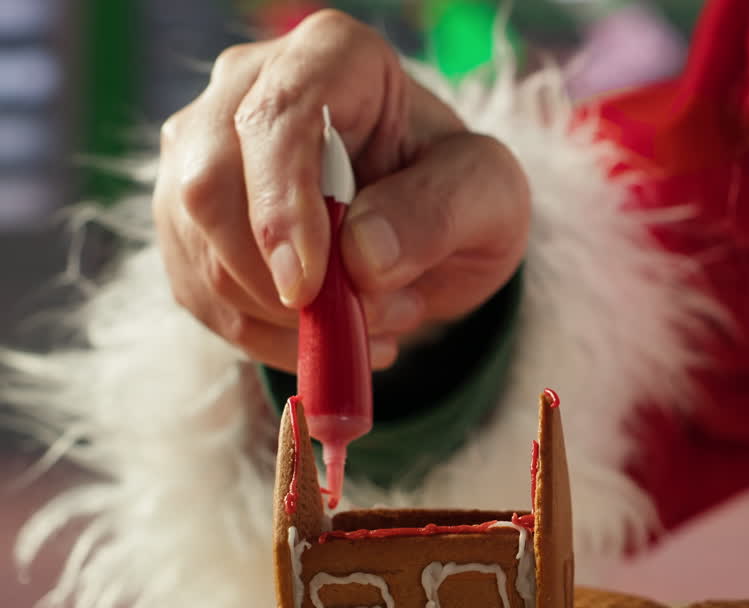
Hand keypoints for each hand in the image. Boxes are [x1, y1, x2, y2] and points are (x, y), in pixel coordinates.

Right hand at [153, 10, 529, 371]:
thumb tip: (360, 254)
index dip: (282, 206)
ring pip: (199, 249)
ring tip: (373, 317)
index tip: (309, 286)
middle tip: (370, 317)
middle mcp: (247, 88)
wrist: (431, 232)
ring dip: (285, 316)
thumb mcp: (489, 195)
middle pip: (211, 186)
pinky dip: (264, 335)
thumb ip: (439, 211)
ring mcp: (202, 152)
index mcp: (332, 57)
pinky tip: (327, 331)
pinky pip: (200, 293)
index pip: (275, 119)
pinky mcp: (185, 221)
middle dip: (283, 280)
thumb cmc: (459, 193)